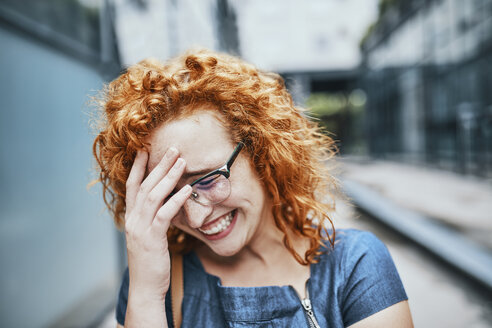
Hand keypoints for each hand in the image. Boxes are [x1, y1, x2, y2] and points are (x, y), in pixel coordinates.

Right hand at [124, 147, 191, 297]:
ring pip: (153, 195)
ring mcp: (140, 228)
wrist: (145, 287)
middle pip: (145, 185)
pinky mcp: (152, 238)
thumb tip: (166, 203)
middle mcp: (132, 219)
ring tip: (182, 162)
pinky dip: (176, 199)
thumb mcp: (148, 236)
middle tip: (173, 149)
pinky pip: (164, 214)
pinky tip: (187, 189)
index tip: (145, 149)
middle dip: (159, 165)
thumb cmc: (150, 261)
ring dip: (168, 176)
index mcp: (131, 217)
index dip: (138, 167)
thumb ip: (152, 218)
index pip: (132, 186)